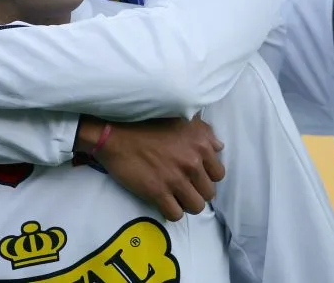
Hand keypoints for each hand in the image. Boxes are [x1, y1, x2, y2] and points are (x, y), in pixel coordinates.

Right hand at [89, 117, 224, 221]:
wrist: (115, 134)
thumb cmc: (147, 123)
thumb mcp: (181, 119)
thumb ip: (204, 133)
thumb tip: (219, 147)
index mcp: (201, 144)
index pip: (218, 174)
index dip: (207, 176)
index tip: (195, 176)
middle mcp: (192, 162)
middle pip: (208, 193)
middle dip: (197, 192)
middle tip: (184, 187)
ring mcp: (175, 178)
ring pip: (196, 207)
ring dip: (186, 204)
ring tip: (176, 197)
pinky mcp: (157, 192)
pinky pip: (175, 214)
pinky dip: (171, 211)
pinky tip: (163, 202)